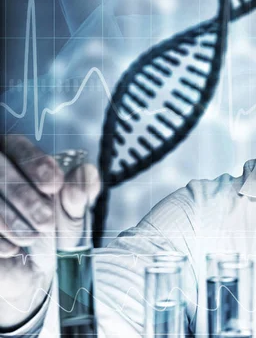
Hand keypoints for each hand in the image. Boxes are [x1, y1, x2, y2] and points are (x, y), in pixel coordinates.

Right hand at [0, 135, 99, 328]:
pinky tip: (12, 249)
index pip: (19, 148)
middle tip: (46, 220)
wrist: (31, 269)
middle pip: (0, 171)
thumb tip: (86, 171)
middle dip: (26, 198)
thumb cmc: (51, 235)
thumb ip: (79, 194)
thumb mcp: (71, 215)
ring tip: (32, 238)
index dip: (35, 164)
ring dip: (11, 219)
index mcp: (17, 160)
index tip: (54, 185)